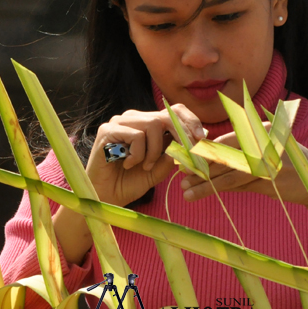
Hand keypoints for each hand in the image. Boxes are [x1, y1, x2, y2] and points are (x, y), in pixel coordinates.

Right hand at [51, 104, 204, 266]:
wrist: (105, 197)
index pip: (173, 110)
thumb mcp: (159, 169)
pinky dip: (138, 154)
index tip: (202, 138)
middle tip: (184, 156)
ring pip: (152, 125)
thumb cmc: (129, 183)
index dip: (190, 121)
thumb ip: (173, 154)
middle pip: (166, 115)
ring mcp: (119, 122)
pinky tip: (127, 164)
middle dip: (180, 136)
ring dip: (153, 151)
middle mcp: (133, 118)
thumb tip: (195, 139)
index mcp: (147, 124)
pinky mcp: (108, 131)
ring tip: (143, 166)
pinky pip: (136, 136)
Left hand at [179, 130, 307, 248]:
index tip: (183, 158)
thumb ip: (238, 157)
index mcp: (259, 128)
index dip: (202, 150)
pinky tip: (198, 193)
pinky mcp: (267, 177)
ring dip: (203, 181)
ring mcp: (266, 158)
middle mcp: (262, 139)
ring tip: (184, 189)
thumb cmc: (286, 169)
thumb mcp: (263, 156)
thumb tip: (206, 161)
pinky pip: (235, 183)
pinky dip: (215, 189)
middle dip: (198, 165)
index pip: (225, 140)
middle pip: (222, 154)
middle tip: (179, 173)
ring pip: (226, 171)